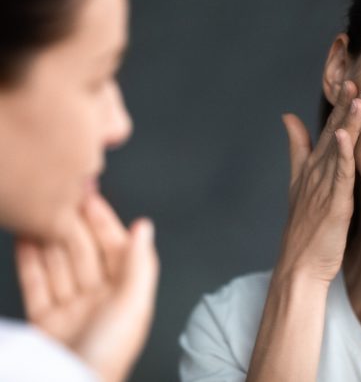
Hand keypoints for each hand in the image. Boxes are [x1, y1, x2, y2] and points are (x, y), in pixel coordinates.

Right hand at [15, 194, 158, 381]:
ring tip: (39, 212)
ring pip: (59, 265)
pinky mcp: (46, 322)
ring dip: (49, 238)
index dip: (103, 221)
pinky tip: (25, 240)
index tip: (90, 196)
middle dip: (73, 225)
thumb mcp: (132, 306)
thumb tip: (145, 226)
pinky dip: (30, 262)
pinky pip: (37, 285)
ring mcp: (72, 310)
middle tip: (60, 197)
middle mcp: (100, 300)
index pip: (116, 248)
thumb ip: (139, 264)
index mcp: (126, 294)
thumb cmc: (109, 354)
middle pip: (85, 253)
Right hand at [277, 80, 360, 284]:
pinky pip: (339, 175)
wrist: (299, 264)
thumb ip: (296, 149)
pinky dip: (342, 154)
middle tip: (354, 79)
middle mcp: (316, 173)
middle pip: (333, 133)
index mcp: (313, 168)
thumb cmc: (304, 228)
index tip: (351, 83)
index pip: (329, 131)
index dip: (340, 107)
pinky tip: (344, 135)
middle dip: (344, 106)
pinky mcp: (332, 203)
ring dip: (347, 122)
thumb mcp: (298, 183)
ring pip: (338, 149)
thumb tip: (288, 117)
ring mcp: (323, 187)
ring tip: (357, 97)